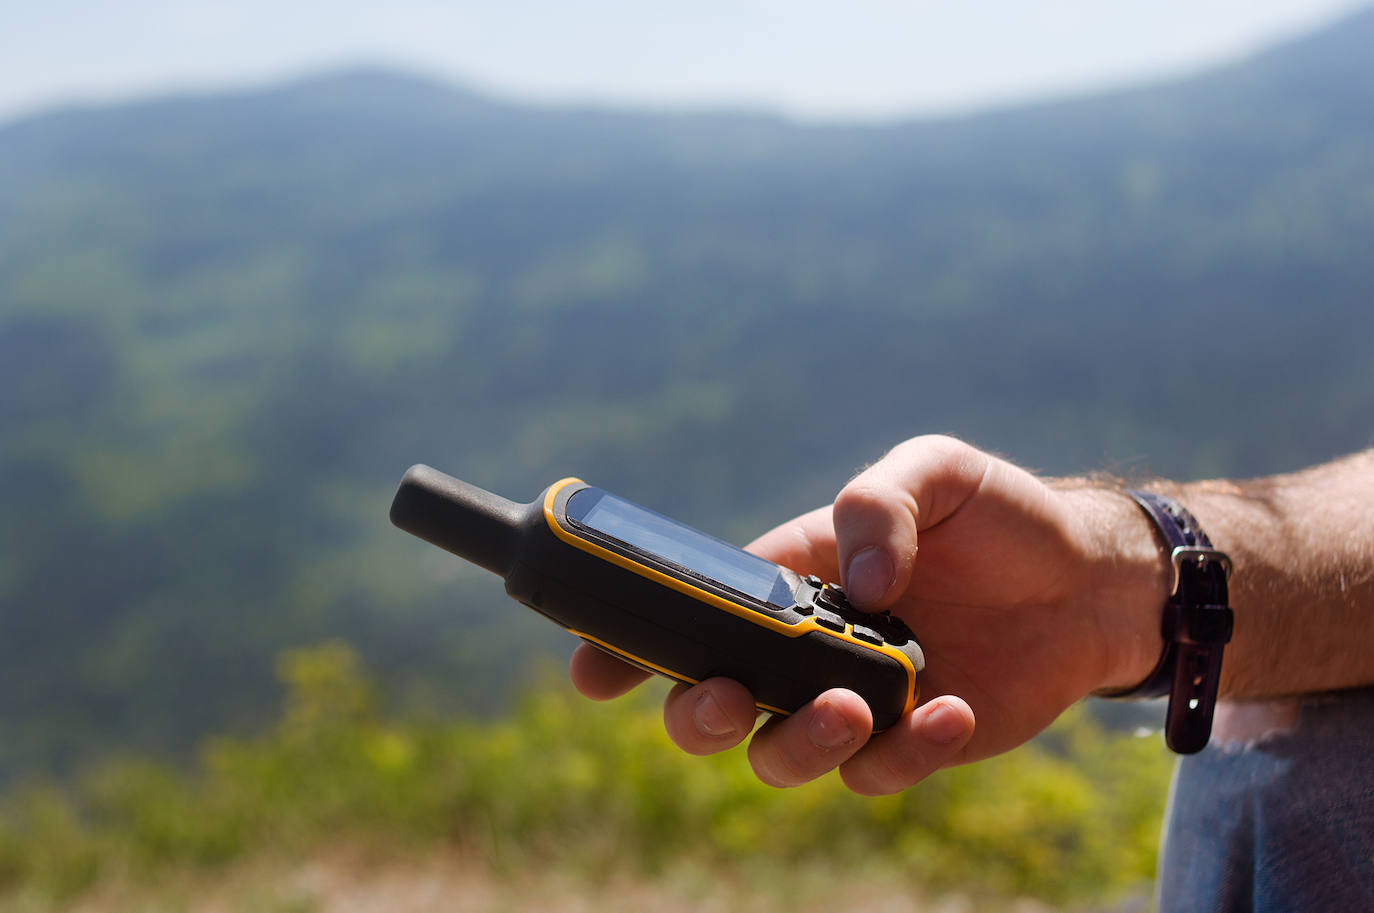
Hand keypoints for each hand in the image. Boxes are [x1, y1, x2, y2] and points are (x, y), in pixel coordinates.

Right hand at [570, 435, 1167, 793]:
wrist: (1089, 578)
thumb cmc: (996, 514)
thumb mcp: (936, 471)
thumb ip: (877, 505)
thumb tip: (855, 590)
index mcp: (787, 578)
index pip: (689, 612)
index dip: (628, 643)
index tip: (591, 668)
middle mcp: (804, 648)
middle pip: (708, 703)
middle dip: (697, 713)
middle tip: (728, 697)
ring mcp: (852, 700)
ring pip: (778, 755)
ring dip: (796, 742)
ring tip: (854, 706)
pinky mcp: (910, 743)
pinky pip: (878, 773)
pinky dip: (905, 753)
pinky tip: (953, 708)